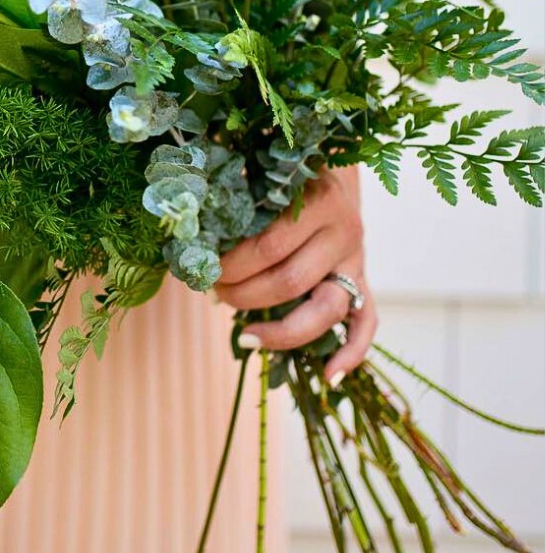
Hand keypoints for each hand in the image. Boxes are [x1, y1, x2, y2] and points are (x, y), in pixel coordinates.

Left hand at [213, 165, 376, 384]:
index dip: (231, 266)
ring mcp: (357, 260)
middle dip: (244, 295)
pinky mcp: (365, 282)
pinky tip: (328, 377)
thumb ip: (234, 197)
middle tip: (214, 293)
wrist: (328, 174)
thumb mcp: (260, 177)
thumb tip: (186, 235)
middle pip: (291, 281)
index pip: (268, 247)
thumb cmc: (279, 178)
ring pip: (325, 309)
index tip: (202, 269)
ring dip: (280, 330)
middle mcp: (343, 230)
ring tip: (245, 337)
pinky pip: (366, 324)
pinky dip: (351, 353)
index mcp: (316, 199)